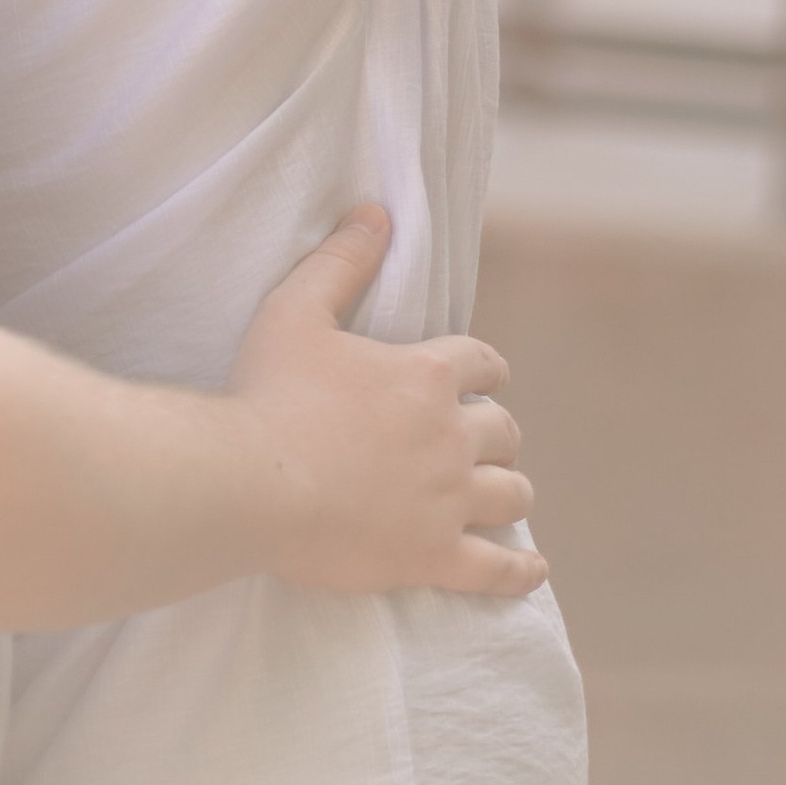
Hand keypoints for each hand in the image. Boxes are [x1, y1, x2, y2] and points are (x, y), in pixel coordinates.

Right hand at [227, 207, 543, 599]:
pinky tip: (533, 568)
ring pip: (511, 494)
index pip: (483, 363)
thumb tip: (376, 213)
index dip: (485, 370)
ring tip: (504, 495)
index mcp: (426, 375)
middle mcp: (450, 435)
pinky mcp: (433, 556)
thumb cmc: (269, 394)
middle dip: (497, 433)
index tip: (484, 380)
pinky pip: (496, 570)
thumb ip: (341, 260)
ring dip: (510, 490)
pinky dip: (520, 571)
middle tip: (482, 441)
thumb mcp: (296, 310)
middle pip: (503, 431)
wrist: (252, 483)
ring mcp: (447, 501)